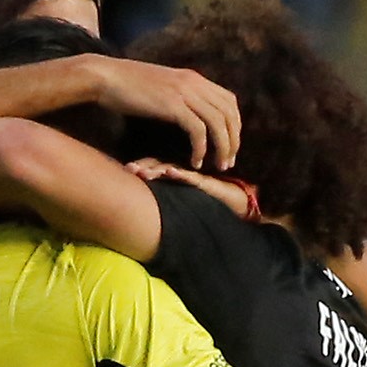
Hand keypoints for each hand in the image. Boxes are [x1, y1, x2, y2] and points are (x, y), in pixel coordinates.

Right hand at [87, 58, 239, 169]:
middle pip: (229, 113)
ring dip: (223, 147)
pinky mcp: (172, 105)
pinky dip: (201, 148)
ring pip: (218, 123)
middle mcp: (193, 83)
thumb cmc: (126, 85)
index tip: (229, 144)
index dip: (234, 125)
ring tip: (218, 166)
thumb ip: (179, 95)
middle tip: (228, 161)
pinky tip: (196, 162)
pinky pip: (198, 130)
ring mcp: (184, 92)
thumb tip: (189, 112)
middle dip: (233, 140)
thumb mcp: (161, 86)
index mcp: (193, 78)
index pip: (229, 101)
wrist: (105, 76)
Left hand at [126, 156, 255, 218]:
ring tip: (142, 172)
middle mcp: (185, 172)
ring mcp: (195, 177)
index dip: (141, 165)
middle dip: (143, 167)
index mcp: (178, 173)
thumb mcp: (187, 196)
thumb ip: (174, 189)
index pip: (156, 165)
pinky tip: (170, 172)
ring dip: (156, 170)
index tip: (126, 168)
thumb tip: (147, 200)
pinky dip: (180, 174)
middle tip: (128, 168)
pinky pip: (192, 178)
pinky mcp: (207, 183)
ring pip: (172, 169)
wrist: (240, 202)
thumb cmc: (213, 199)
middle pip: (160, 165)